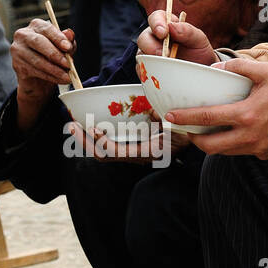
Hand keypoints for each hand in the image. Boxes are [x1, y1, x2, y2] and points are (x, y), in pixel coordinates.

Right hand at [11, 17, 76, 128]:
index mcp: (36, 26)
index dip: (58, 37)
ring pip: (36, 59)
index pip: (46, 28)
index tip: (69, 47)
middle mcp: (22, 35)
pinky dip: (48, 77)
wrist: (40, 81)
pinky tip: (59, 81)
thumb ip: (68, 42)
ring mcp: (17, 51)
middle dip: (55, 54)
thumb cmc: (55, 61)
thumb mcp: (65, 51)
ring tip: (67, 76)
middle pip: (38, 42)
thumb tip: (70, 33)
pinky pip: (33, 71)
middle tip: (68, 64)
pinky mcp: (16, 66)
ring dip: (53, 69)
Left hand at [65, 120, 190, 164]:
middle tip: (71, 125)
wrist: (196, 138)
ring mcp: (132, 153)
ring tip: (74, 126)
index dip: (101, 142)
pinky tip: (89, 126)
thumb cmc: (187, 129)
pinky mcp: (131, 148)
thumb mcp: (177, 123)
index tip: (92, 127)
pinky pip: (109, 147)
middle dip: (84, 142)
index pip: (116, 152)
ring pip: (103, 153)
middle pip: (103, 155)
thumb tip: (152, 110)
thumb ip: (163, 116)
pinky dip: (96, 138)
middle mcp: (136, 156)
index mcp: (146, 151)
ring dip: (86, 141)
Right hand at [136, 8, 214, 65]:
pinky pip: (142, 70)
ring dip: (152, 61)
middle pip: (144, 38)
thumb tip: (172, 26)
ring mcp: (149, 54)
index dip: (156, 23)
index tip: (163, 32)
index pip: (156, 18)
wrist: (200, 71)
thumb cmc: (198, 52)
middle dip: (151, 46)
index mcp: (166, 26)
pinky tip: (161, 74)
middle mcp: (154, 38)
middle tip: (164, 54)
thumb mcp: (198, 39)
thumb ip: (187, 31)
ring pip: (141, 55)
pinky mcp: (148, 69)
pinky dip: (151, 72)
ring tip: (167, 66)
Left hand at [166, 59, 267, 158]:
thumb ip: (239, 67)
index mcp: (247, 114)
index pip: (207, 119)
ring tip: (205, 130)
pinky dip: (231, 144)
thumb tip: (215, 68)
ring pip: (224, 152)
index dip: (185, 118)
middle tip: (186, 128)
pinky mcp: (264, 154)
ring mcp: (257, 148)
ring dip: (211, 143)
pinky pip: (240, 152)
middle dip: (193, 139)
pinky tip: (232, 132)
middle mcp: (249, 136)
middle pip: (209, 146)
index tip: (169, 116)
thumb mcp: (266, 71)